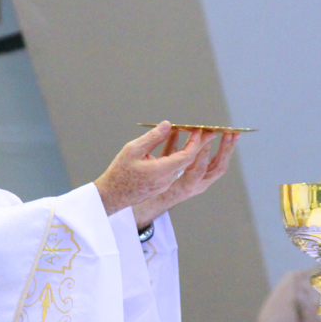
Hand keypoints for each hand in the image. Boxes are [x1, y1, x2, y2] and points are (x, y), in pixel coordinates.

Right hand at [94, 121, 211, 215]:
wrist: (111, 196)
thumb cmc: (119, 173)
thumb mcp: (133, 149)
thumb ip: (153, 137)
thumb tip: (168, 125)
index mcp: (162, 171)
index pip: (187, 156)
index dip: (196, 143)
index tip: (199, 131)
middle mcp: (167, 179)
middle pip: (188, 161)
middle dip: (199, 145)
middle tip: (208, 132)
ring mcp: (165, 184)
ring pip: (181, 165)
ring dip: (188, 150)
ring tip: (193, 134)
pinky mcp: (161, 185)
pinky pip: (174, 168)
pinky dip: (177, 156)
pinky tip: (175, 143)